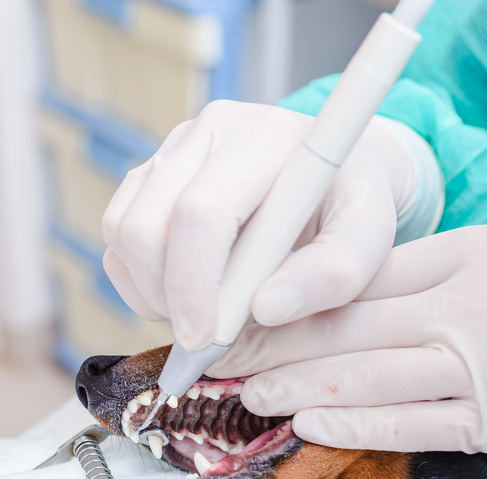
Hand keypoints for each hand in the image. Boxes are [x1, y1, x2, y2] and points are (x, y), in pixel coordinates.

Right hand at [101, 100, 433, 349]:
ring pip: (122, 231)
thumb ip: (334, 272)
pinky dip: (138, 281)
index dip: (195, 285)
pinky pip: (116, 237)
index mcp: (264, 137)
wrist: (337, 177)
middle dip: (168, 298)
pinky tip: (184, 297)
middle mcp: (209, 131)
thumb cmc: (352, 208)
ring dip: (151, 291)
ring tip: (203, 314)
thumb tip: (265, 308)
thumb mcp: (371, 237)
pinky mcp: (150, 174)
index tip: (209, 339)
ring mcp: (172, 149)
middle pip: (146, 225)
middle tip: (205, 338)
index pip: (202, 213)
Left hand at [212, 225, 486, 454]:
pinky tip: (308, 421)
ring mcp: (477, 368)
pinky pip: (413, 422)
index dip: (280, 301)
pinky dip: (356, 420)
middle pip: (342, 328)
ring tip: (243, 395)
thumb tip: (342, 296)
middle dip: (268, 347)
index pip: (347, 281)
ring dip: (296, 385)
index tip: (231, 314)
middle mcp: (457, 309)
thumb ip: (424, 274)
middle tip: (212, 360)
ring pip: (366, 375)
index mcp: (454, 260)